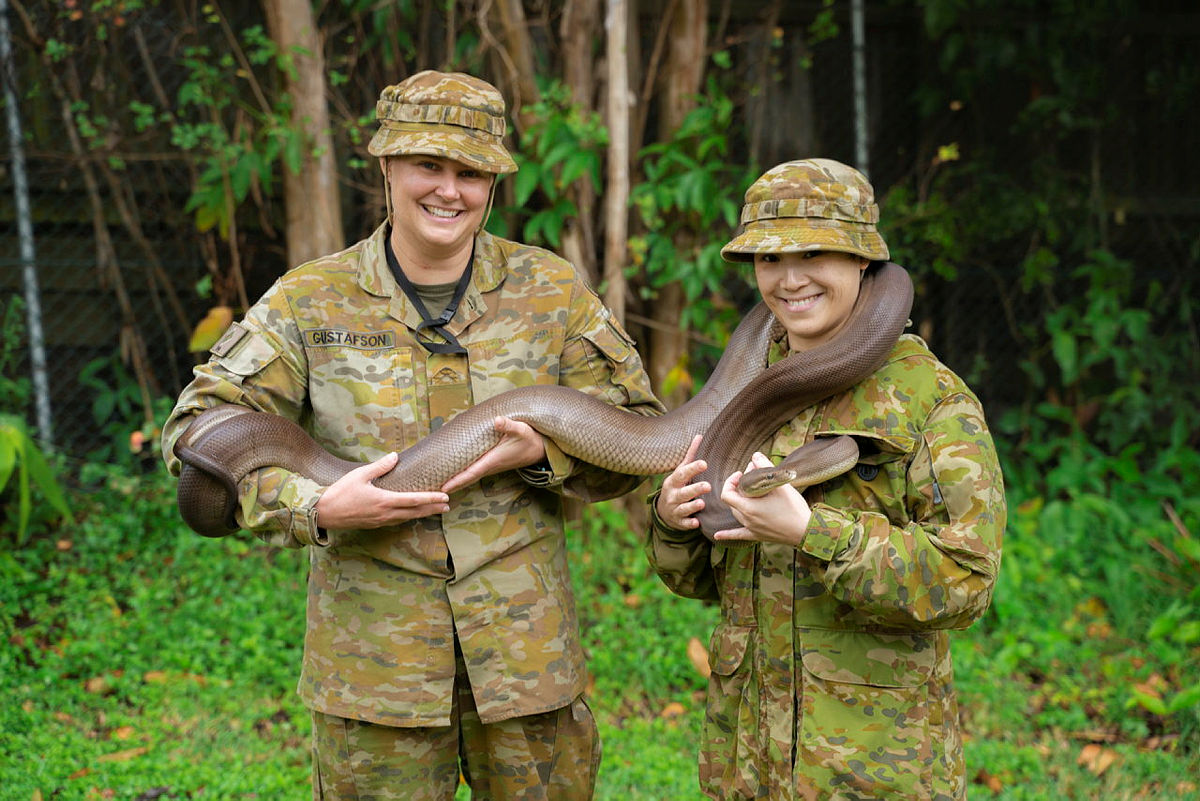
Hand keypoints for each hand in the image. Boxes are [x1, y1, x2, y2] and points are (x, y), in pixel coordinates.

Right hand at [315, 452, 449, 529]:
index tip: (445, 497)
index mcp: (384, 501)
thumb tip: (395, 456)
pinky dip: (408, 517)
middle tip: (447, 506)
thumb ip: (380, 466)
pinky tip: (411, 514)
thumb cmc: (340, 492)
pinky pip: (396, 521)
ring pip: (406, 518)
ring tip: (435, 510)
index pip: (414, 500)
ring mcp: (380, 521)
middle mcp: (385, 513)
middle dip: (432, 508)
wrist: (324, 513)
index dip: (431, 499)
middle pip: (415, 512)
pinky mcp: (375, 524)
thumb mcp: (360, 475)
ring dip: (422, 514)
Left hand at [440, 417, 546, 493]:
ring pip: (469, 475)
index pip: (471, 473)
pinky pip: (473, 471)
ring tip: (436, 481)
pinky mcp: (491, 463)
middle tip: (431, 490)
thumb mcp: (522, 429)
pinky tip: (452, 470)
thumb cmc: (530, 439)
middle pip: (466, 478)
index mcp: (493, 460)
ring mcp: (490, 466)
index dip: (457, 480)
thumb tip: (497, 420)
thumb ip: (509, 425)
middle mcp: (490, 466)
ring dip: (454, 479)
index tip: (443, 488)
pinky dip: (461, 474)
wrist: (540, 450)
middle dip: (450, 484)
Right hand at [654, 434, 709, 530]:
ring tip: (702, 503)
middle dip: (694, 489)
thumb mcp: (680, 471)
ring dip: (692, 507)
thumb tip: (700, 436)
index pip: (682, 474)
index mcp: (674, 481)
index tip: (704, 464)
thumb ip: (691, 456)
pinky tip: (697, 523)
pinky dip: (689, 523)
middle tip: (707, 486)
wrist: (663, 510)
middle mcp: (673, 495)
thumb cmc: (677, 486)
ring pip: (683, 508)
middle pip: (683, 492)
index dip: (693, 469)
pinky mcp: (678, 521)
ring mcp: (674, 509)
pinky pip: (684, 523)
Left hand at [713, 452, 811, 544]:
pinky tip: (716, 536)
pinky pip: (738, 535)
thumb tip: (755, 456)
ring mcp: (751, 529)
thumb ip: (765, 468)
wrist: (806, 531)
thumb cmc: (794, 508)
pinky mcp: (757, 536)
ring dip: (737, 502)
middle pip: (732, 502)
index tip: (741, 475)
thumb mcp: (780, 485)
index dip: (730, 482)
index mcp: (749, 508)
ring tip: (746, 492)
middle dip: (737, 488)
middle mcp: (746, 519)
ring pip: (736, 514)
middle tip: (749, 479)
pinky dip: (727, 534)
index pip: (727, 494)